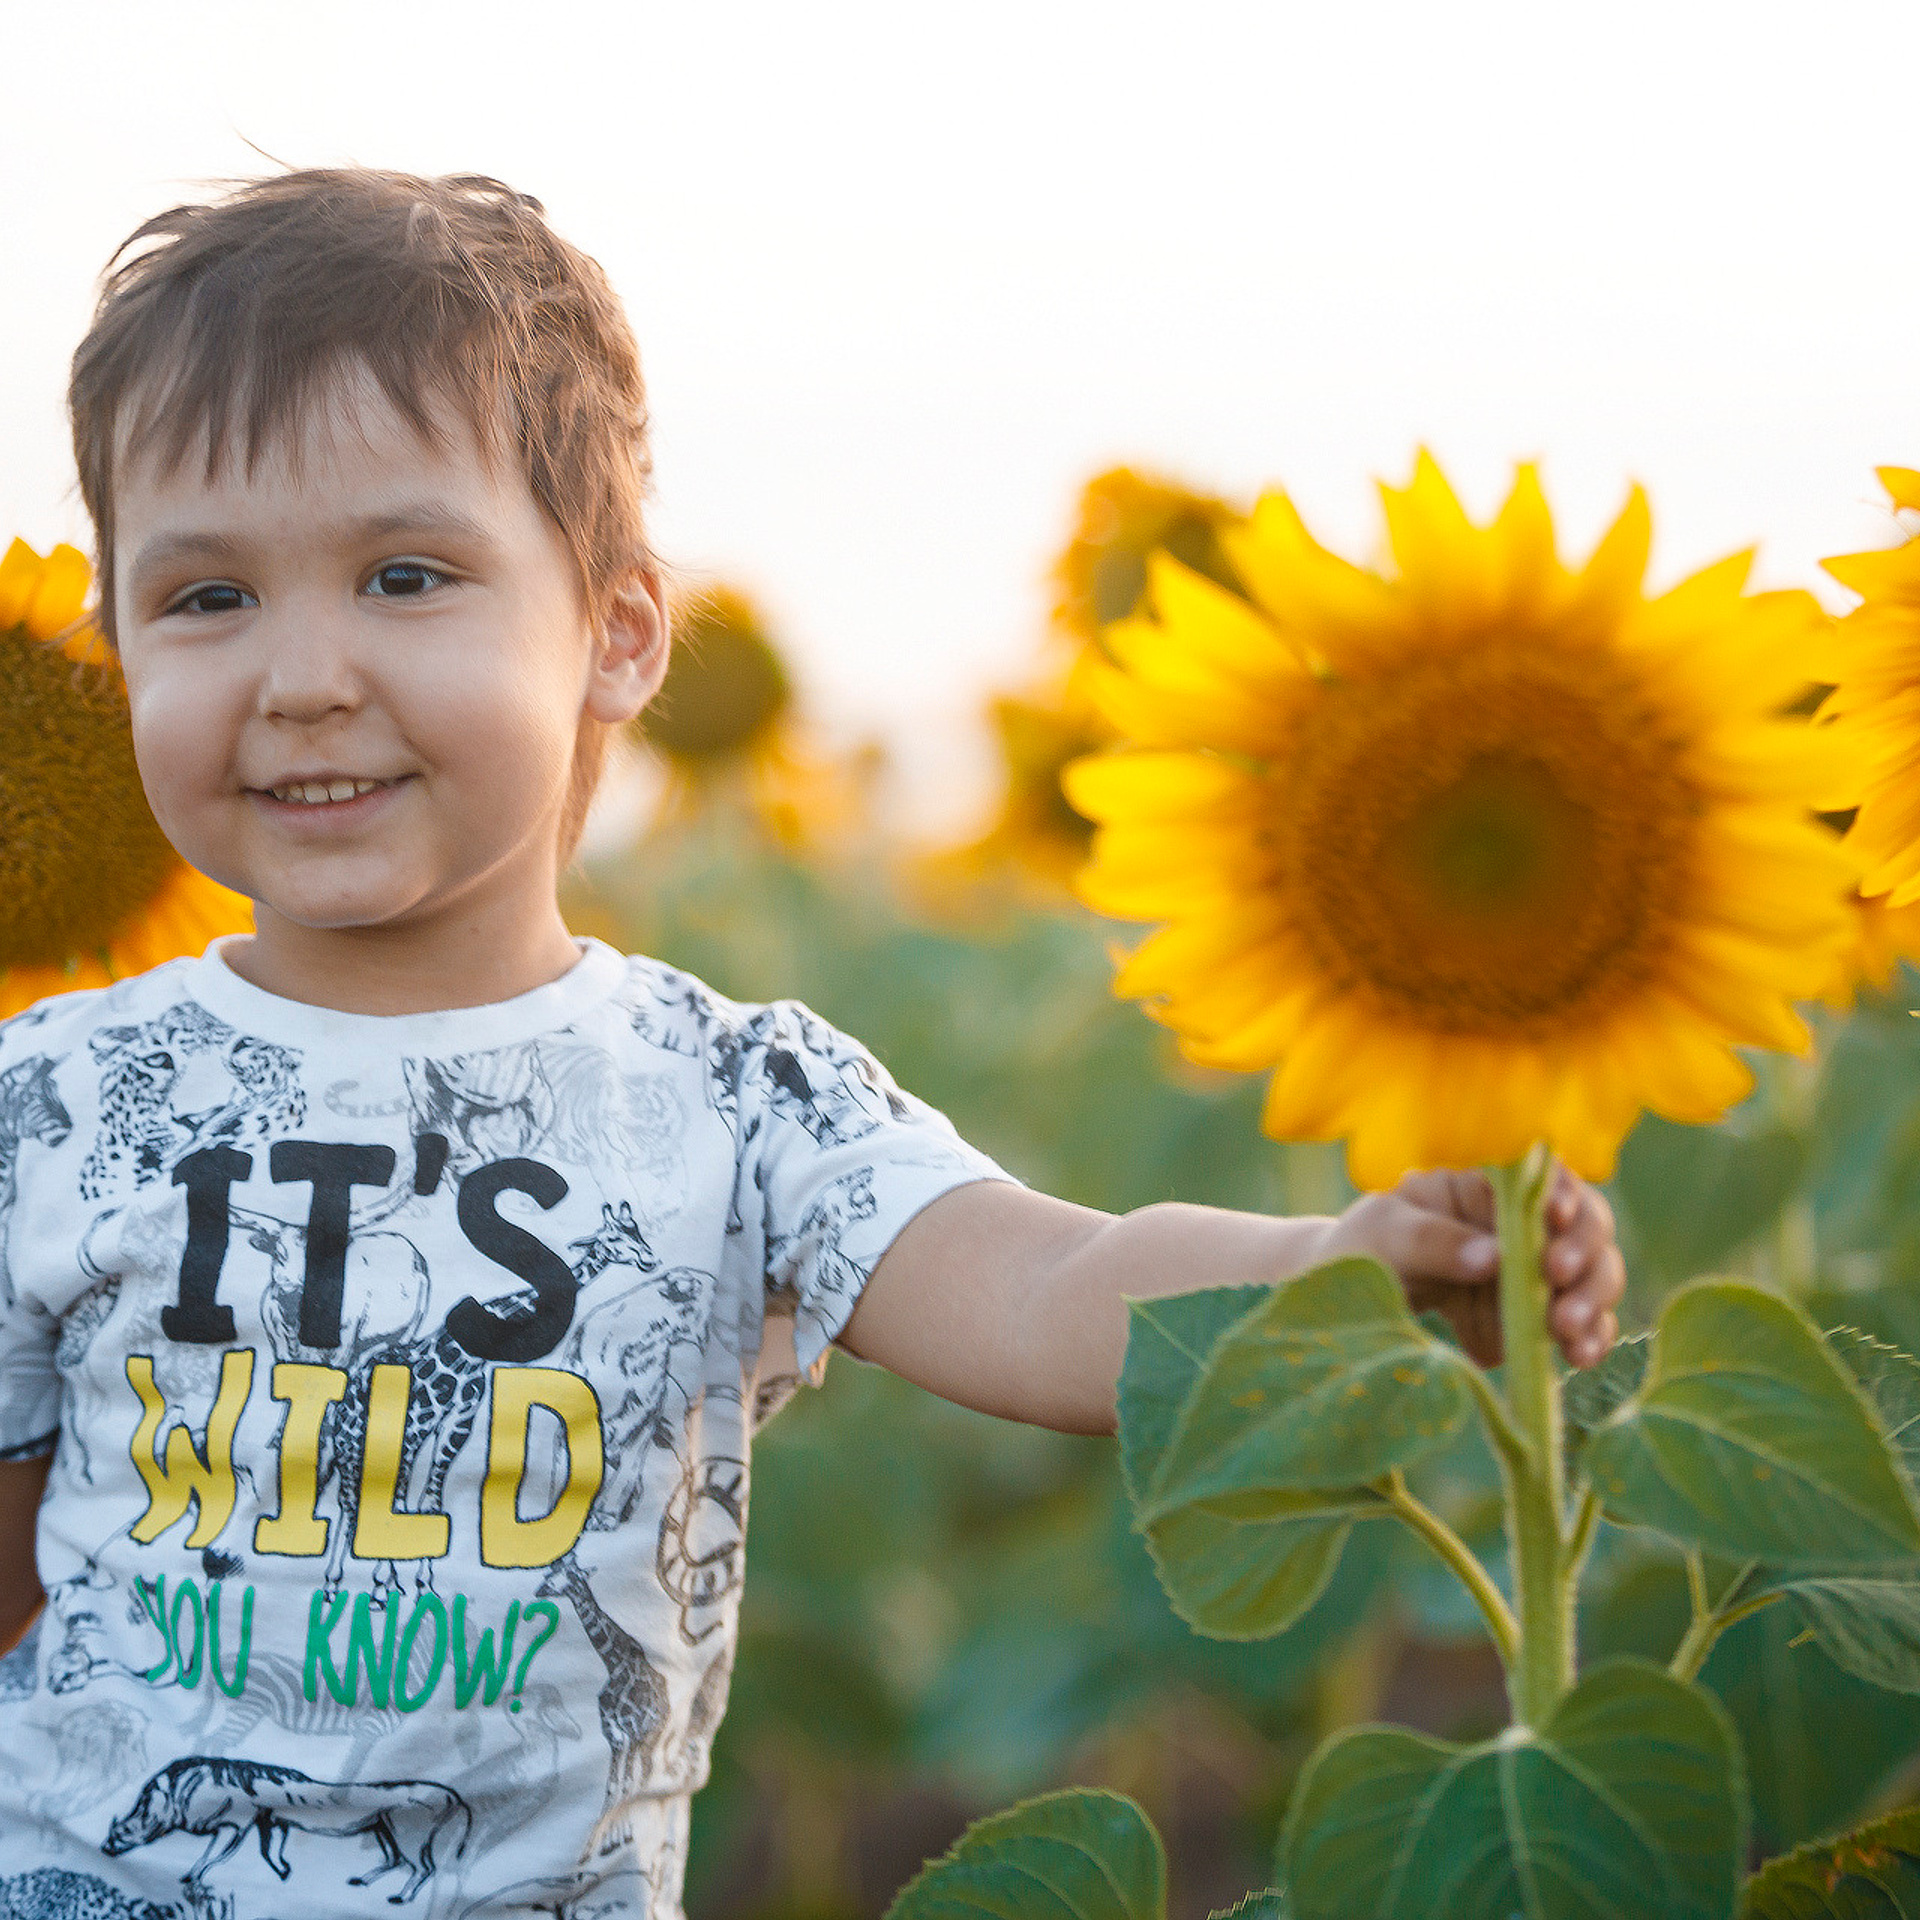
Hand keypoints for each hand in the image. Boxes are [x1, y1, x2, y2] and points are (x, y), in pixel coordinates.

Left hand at [1315, 1164, 1623, 1369]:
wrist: (1353, 1301)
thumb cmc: (1368, 1247)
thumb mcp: (1387, 1233)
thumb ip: (1434, 1240)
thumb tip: (1494, 1256)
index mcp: (1491, 1185)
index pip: (1548, 1179)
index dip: (1566, 1194)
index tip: (1556, 1217)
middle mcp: (1527, 1223)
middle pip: (1588, 1227)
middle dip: (1583, 1255)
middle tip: (1556, 1278)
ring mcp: (1538, 1272)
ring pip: (1595, 1276)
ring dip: (1591, 1302)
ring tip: (1567, 1332)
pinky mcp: (1540, 1317)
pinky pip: (1582, 1324)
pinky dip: (1589, 1338)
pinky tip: (1581, 1355)